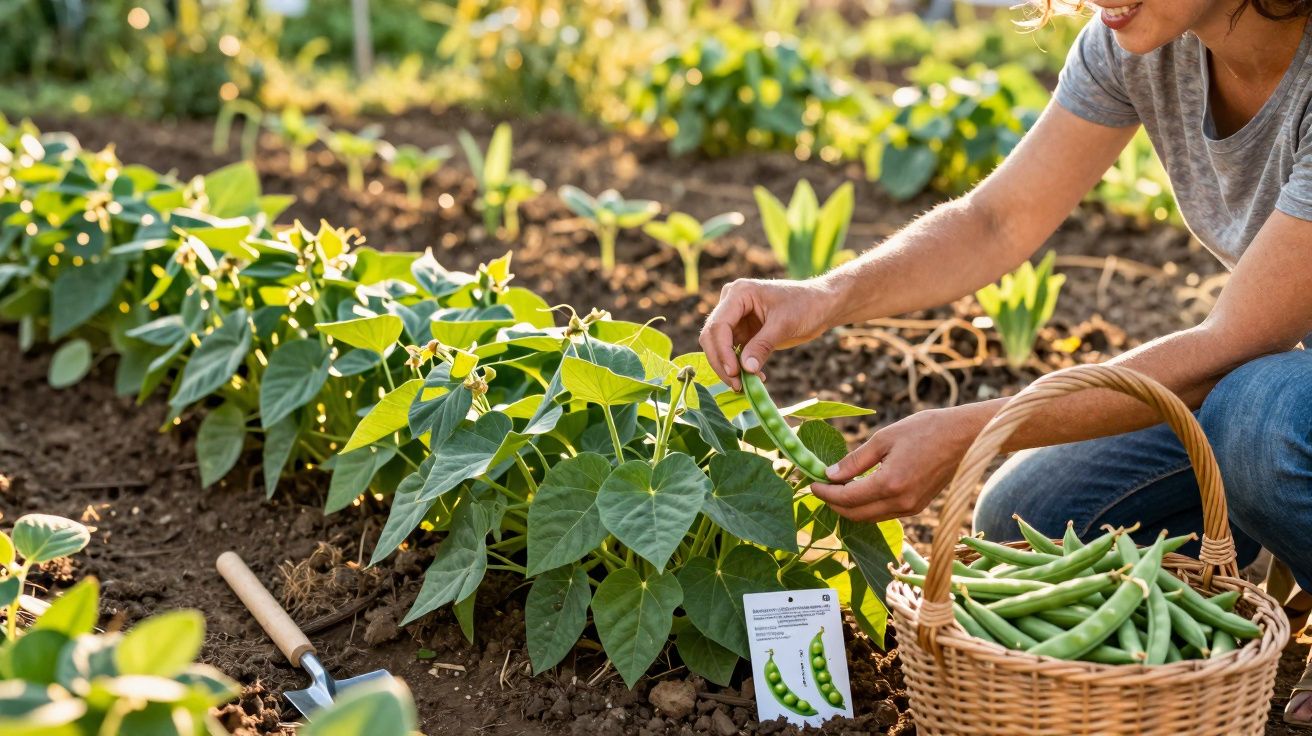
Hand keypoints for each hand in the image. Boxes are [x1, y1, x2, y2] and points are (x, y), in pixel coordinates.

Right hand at [699, 278, 836, 390]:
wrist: (821, 305)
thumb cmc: (805, 305)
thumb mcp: (784, 325)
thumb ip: (762, 346)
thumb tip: (745, 370)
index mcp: (738, 293)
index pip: (719, 325)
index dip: (722, 351)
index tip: (734, 373)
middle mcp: (731, 304)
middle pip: (712, 337)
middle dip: (722, 362)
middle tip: (736, 385)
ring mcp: (735, 319)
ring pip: (719, 348)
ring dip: (729, 368)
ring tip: (746, 385)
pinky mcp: (743, 332)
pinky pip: (733, 353)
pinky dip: (739, 367)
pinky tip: (755, 377)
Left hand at [811, 407, 981, 522]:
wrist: (966, 437)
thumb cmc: (926, 430)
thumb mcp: (884, 438)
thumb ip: (855, 460)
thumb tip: (830, 474)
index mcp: (890, 483)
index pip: (847, 498)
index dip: (825, 493)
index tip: (811, 484)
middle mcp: (901, 502)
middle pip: (855, 515)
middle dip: (834, 504)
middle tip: (820, 487)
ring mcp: (911, 507)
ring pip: (870, 517)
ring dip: (850, 507)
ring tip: (837, 487)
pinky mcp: (918, 506)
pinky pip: (885, 513)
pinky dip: (868, 506)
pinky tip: (860, 489)